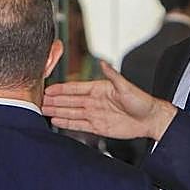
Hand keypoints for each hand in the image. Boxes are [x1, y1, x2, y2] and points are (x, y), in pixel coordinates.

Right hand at [41, 61, 177, 140]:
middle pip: (69, 101)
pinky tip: (55, 121)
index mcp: (99, 89)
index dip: (61, 89)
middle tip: (39, 101)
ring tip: (42, 111)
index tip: (48, 89)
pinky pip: (78, 125)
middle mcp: (94, 101)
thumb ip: (112, 75)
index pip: (75, 89)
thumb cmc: (141, 102)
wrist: (150, 120)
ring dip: (56, 111)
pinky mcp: (97, 127)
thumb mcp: (126, 86)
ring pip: (70, 112)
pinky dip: (66, 123)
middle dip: (54, 100)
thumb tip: (102, 62)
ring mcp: (94, 114)